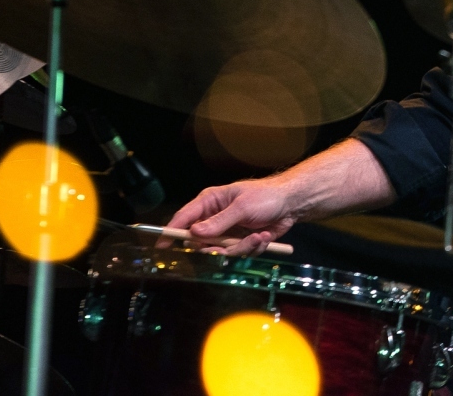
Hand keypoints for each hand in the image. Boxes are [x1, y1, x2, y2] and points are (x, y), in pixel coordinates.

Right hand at [166, 177, 296, 256]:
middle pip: (201, 243)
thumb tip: (194, 233)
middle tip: (226, 249)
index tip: (161, 246)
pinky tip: (265, 236)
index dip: (171, 232)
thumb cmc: (266, 197)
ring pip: (222, 252)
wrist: (291, 203)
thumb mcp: (242, 207)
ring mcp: (228, 233)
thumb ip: (219, 222)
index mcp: (210, 202)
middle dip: (216, 249)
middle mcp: (215, 219)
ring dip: (242, 248)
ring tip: (259, 236)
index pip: (184, 218)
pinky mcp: (241, 242)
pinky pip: (239, 254)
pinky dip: (253, 248)